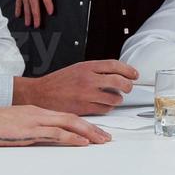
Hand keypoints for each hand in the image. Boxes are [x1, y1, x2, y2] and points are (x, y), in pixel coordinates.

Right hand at [0, 104, 110, 147]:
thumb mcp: (12, 127)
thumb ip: (27, 132)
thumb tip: (37, 141)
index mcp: (35, 112)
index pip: (66, 117)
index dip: (83, 124)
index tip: (96, 132)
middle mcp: (39, 114)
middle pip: (73, 118)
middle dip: (92, 128)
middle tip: (107, 137)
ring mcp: (35, 121)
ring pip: (69, 124)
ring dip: (89, 133)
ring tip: (102, 141)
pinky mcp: (29, 130)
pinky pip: (56, 133)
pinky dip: (72, 137)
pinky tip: (83, 142)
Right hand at [13, 60, 138, 114]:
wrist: (40, 93)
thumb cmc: (58, 81)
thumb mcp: (77, 68)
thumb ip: (95, 70)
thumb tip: (116, 74)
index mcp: (87, 66)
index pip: (115, 65)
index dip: (128, 70)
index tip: (134, 74)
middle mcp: (89, 79)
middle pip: (119, 82)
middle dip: (128, 86)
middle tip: (128, 87)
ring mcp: (87, 94)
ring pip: (114, 98)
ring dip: (117, 99)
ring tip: (113, 97)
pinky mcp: (84, 108)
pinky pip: (105, 109)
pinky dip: (107, 108)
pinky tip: (103, 105)